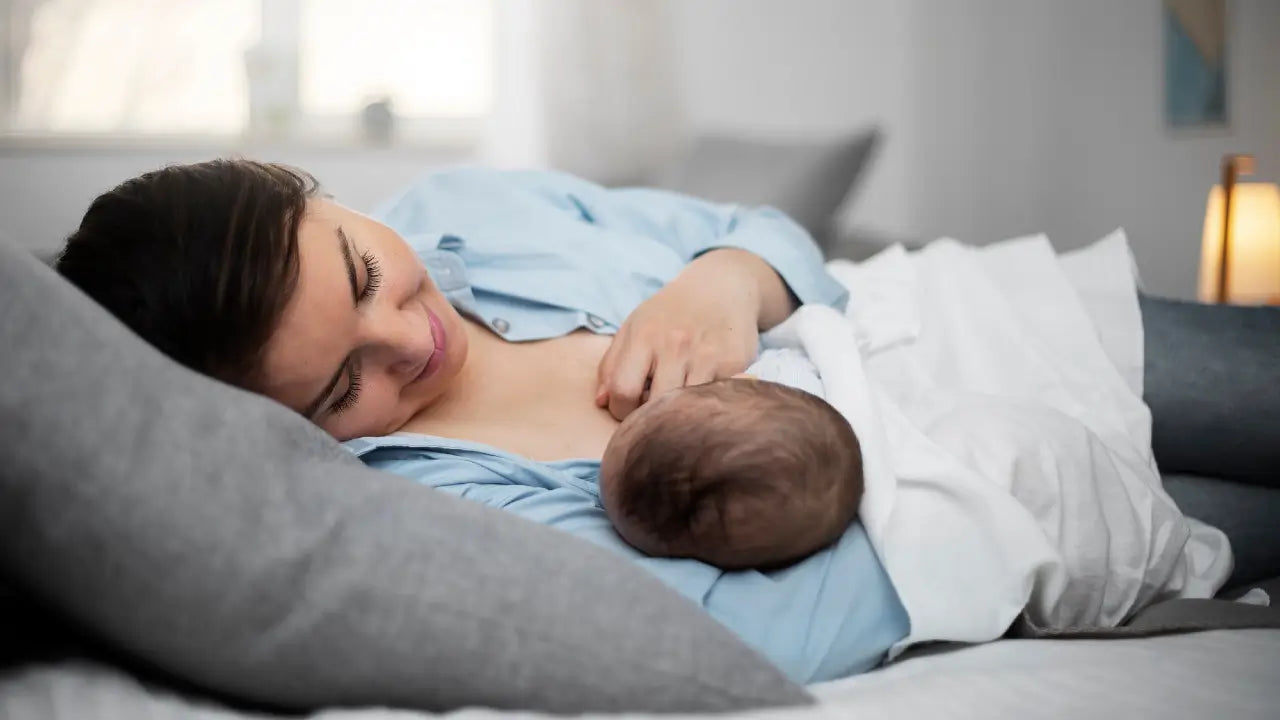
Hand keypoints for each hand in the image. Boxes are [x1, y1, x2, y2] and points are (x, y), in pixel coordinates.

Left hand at [595, 248, 790, 419]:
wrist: (721, 288)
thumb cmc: (670, 313)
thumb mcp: (634, 327)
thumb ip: (611, 365)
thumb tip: (601, 403)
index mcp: (644, 336)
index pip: (623, 390)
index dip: (621, 410)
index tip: (629, 409)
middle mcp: (676, 345)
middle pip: (655, 405)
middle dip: (651, 417)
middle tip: (654, 411)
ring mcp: (708, 356)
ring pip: (686, 408)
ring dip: (679, 413)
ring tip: (678, 403)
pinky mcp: (736, 365)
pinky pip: (713, 400)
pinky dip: (705, 404)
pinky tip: (702, 393)